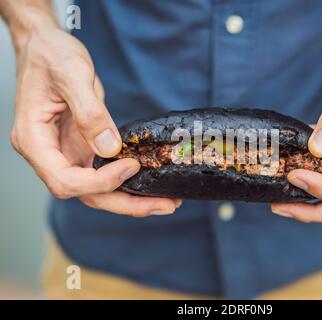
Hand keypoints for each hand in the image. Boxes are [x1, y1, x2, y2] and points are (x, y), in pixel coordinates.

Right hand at [10, 28, 180, 216]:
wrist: (45, 47)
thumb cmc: (50, 55)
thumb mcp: (71, 74)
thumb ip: (89, 112)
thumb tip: (110, 148)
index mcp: (34, 140)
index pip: (64, 180)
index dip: (100, 181)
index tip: (132, 166)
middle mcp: (48, 154)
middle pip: (85, 194)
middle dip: (125, 203)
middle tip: (165, 204)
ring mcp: (66, 153)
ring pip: (97, 189)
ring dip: (131, 198)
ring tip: (167, 201)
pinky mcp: (82, 148)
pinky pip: (104, 173)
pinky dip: (127, 181)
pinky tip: (152, 181)